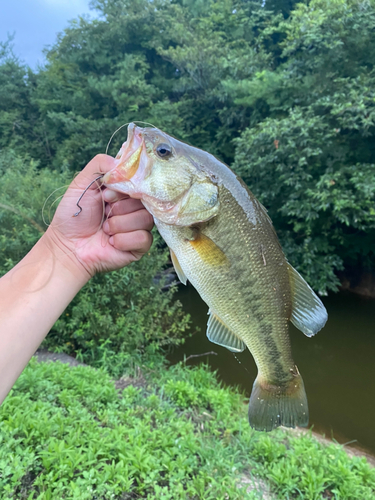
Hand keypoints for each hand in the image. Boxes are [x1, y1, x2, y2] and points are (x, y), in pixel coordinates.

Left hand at [44, 154, 153, 277]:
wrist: (67, 246)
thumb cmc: (74, 216)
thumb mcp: (82, 183)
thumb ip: (100, 165)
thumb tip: (123, 162)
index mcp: (124, 193)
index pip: (140, 183)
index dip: (124, 188)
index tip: (105, 195)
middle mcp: (134, 208)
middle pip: (145, 201)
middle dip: (120, 207)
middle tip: (104, 212)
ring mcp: (138, 227)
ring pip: (146, 219)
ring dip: (120, 224)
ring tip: (104, 229)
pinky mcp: (139, 247)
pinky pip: (144, 238)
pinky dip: (124, 239)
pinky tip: (111, 242)